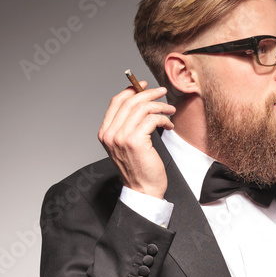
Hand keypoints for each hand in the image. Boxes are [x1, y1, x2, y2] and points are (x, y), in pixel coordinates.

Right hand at [98, 81, 175, 198]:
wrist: (143, 191)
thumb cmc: (139, 170)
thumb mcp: (127, 145)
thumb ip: (127, 126)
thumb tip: (140, 104)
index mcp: (105, 133)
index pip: (116, 102)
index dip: (131, 90)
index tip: (143, 85)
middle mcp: (111, 134)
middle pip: (130, 101)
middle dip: (148, 93)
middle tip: (162, 92)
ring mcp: (121, 137)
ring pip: (142, 108)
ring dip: (160, 106)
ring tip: (170, 110)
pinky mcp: (136, 141)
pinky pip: (152, 119)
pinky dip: (163, 119)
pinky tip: (169, 124)